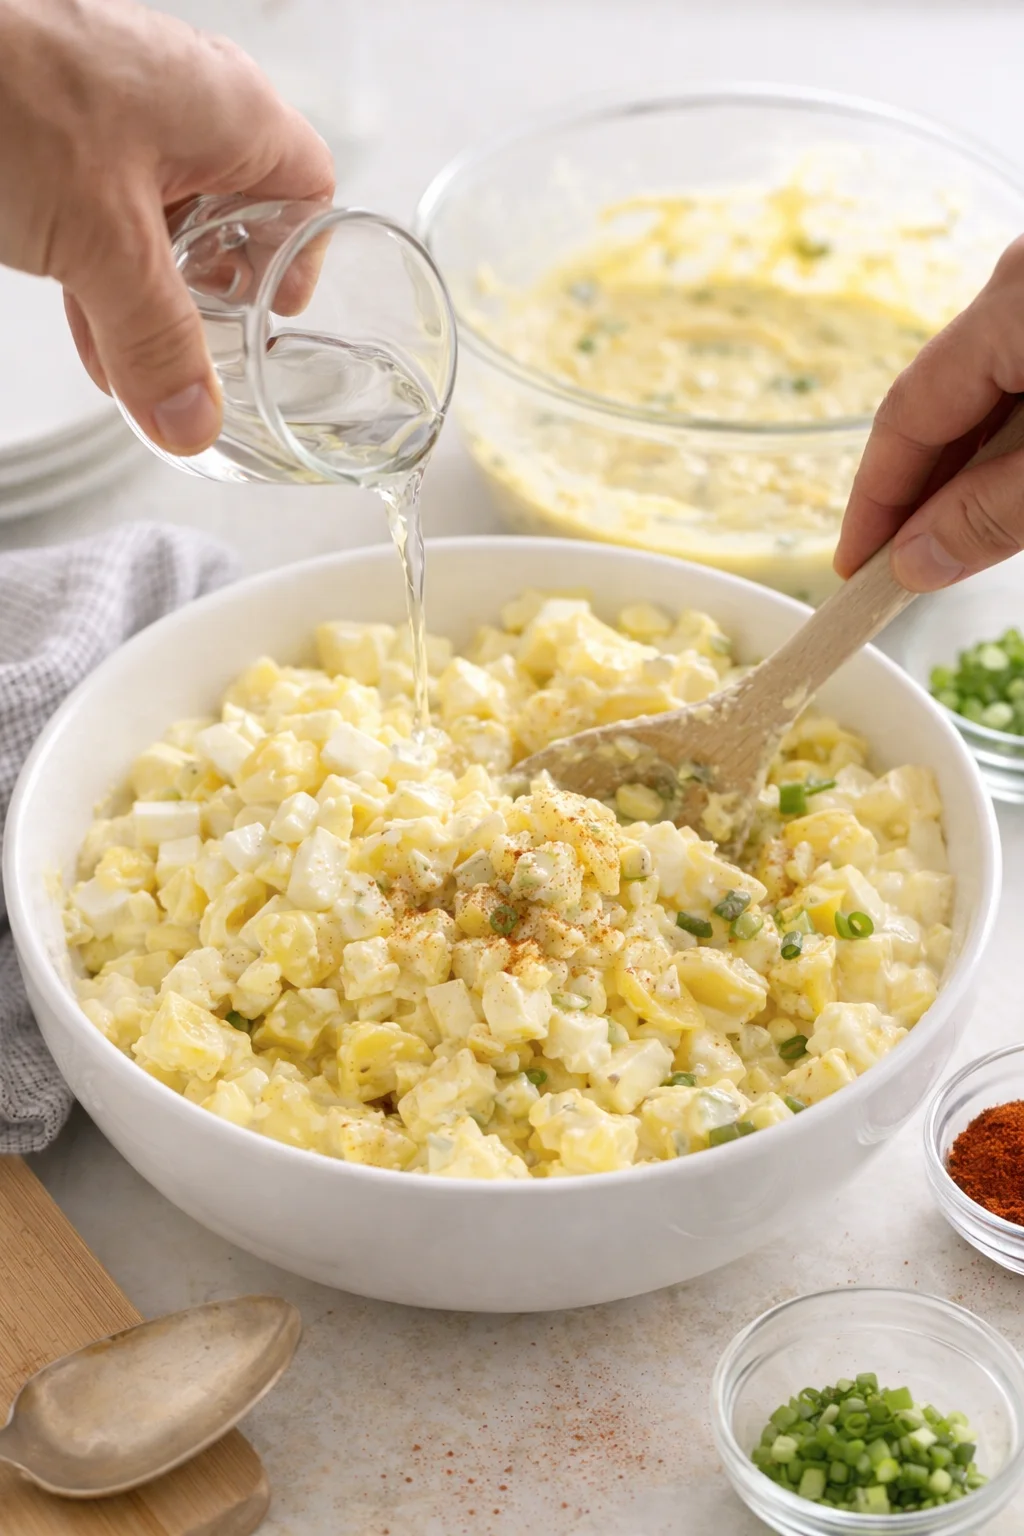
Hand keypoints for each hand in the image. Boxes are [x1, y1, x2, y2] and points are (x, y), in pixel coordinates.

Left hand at [0, 0, 333, 454]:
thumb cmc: (7, 84)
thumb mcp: (103, 244)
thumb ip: (155, 344)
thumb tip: (192, 421)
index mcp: (230, 109)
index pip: (310, 188)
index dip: (301, 259)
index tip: (277, 316)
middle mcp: (183, 98)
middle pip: (235, 210)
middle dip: (214, 294)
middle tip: (205, 350)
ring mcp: (118, 104)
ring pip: (161, 217)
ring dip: (150, 297)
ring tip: (135, 366)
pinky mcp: (59, 119)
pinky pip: (101, 206)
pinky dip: (101, 271)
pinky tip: (89, 331)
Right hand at [834, 237, 1023, 590]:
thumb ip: (994, 513)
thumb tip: (915, 562)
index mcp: (1014, 299)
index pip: (909, 413)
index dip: (875, 500)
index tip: (856, 568)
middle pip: (944, 399)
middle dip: (921, 489)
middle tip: (904, 571)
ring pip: (989, 390)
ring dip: (971, 467)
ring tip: (959, 537)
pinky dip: (1013, 436)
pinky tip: (1011, 482)